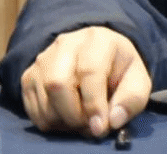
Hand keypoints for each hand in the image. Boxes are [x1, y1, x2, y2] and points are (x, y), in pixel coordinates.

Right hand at [19, 26, 152, 137]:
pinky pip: (31, 107)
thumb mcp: (136, 82)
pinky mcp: (29, 75)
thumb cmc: (118, 71)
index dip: (93, 104)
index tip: (99, 127)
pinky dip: (49, 122)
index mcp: (98, 40)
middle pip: (58, 83)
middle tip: (89, 126)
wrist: (97, 59)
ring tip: (80, 122)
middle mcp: (66, 44)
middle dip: (74, 114)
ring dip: (62, 121)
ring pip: (43, 97)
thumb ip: (131, 100)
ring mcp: (44, 58)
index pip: (89, 71)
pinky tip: (66, 119)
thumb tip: (113, 120)